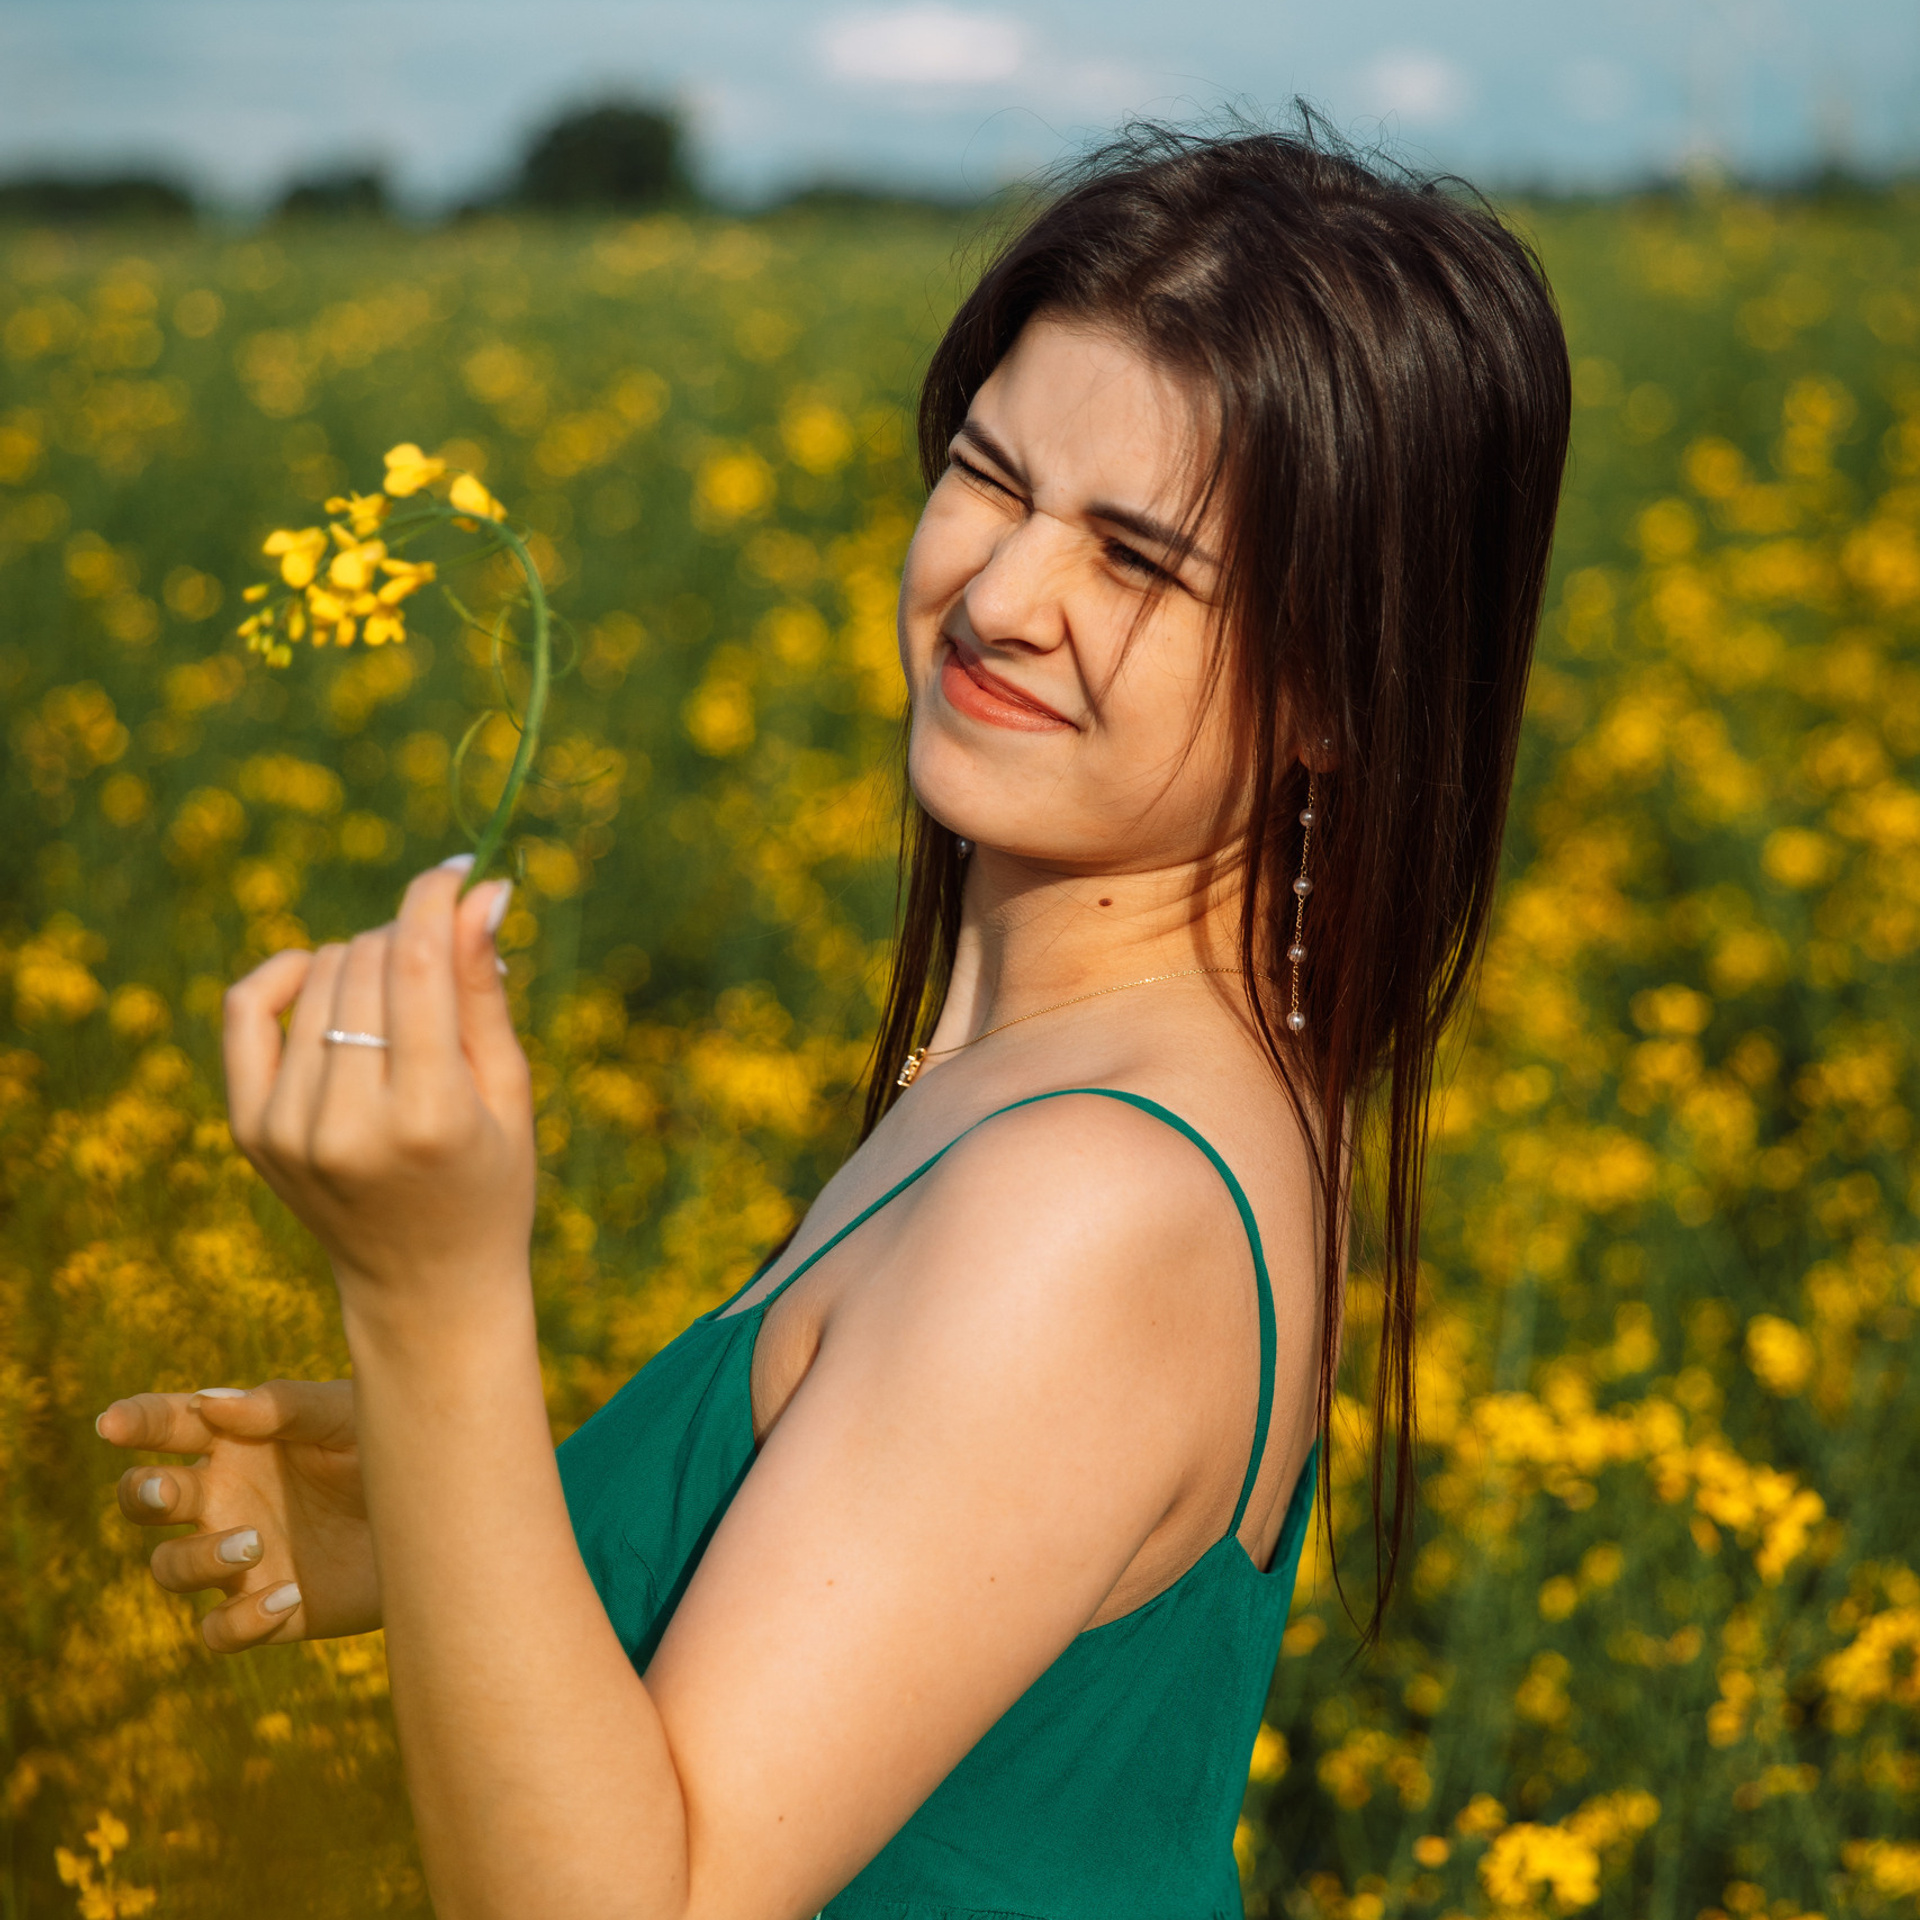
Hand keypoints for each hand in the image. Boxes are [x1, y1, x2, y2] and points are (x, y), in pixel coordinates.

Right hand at [98, 1379, 377, 1649]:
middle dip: (144, 1494)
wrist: (445, 1512)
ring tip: (253, 1540)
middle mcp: (226, 1498)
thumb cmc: (386, 1447)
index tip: (112, 1423)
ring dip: (196, 1558)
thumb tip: (209, 1402)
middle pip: (147, 1499)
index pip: (169, 1427)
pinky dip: (239, 1620)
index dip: (135, 1423)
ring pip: (170, 1569)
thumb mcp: (346, 1414)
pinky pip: (220, 1632)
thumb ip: (284, 1406)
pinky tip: (286, 1595)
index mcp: (237, 1440)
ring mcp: (243, 1557)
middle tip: (173, 1489)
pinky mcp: (272, 1611)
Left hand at [222, 860, 534, 1320]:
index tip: (456, 872)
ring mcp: (288, 1128)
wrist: (425, 1285)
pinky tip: (322, 978)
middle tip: (445, 960)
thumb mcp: (510, 1091)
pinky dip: (286, 975)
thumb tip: (480, 891)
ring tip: (404, 996)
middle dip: (411, 938)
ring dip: (365, 961)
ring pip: (320, 977)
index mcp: (429, 1116)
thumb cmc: (491, 1182)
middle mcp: (348, 1123)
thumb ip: (484, 989)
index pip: (416, 964)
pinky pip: (249, 1009)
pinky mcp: (250, 1128)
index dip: (433, 899)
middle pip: (368, 964)